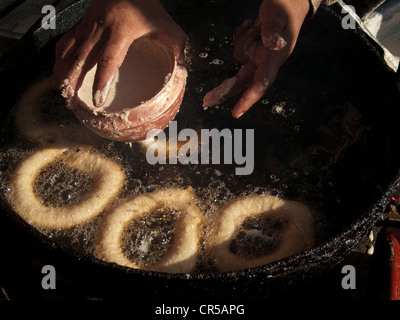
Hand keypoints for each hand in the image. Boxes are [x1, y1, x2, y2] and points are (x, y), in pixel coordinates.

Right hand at [53, 0, 185, 108]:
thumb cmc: (146, 2)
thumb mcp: (166, 24)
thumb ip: (176, 47)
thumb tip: (182, 72)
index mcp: (120, 32)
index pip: (108, 60)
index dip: (101, 81)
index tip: (98, 100)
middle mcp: (100, 30)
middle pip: (81, 60)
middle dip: (73, 82)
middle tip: (70, 101)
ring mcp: (88, 26)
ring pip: (69, 52)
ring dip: (63, 72)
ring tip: (61, 91)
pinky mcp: (82, 24)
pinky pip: (66, 42)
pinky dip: (60, 57)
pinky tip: (60, 69)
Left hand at [203, 0, 309, 117]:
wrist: (292, 0)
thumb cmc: (287, 7)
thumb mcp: (278, 14)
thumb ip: (273, 29)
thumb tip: (273, 43)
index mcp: (274, 58)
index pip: (260, 83)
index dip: (248, 99)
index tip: (236, 113)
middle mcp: (265, 61)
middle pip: (242, 81)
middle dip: (225, 90)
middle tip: (207, 101)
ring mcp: (258, 55)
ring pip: (238, 56)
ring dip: (242, 40)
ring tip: (257, 25)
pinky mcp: (253, 49)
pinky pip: (238, 46)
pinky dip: (241, 35)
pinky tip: (251, 24)